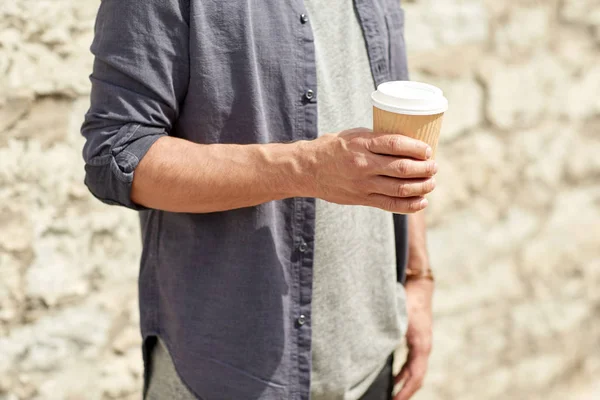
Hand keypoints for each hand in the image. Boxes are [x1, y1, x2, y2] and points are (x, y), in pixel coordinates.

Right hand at [305, 128, 437, 213]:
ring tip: (431, 182)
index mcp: (362, 144)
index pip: (395, 144)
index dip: (416, 148)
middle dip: (424, 168)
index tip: (428, 150)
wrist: (307, 170)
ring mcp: (363, 184)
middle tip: (434, 167)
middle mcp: (363, 165)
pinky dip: (409, 205)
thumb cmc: (334, 148)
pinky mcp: (362, 199)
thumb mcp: (354, 136)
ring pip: (399, 188)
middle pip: (402, 168)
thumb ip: (377, 140)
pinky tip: (421, 201)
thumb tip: (409, 143)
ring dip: (421, 186)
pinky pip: (390, 204)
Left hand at [394, 279, 433, 399]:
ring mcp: (423, 344)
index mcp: (421, 345)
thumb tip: (371, 351)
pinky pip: (413, 363)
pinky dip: (405, 374)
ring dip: (405, 385)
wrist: (419, 286)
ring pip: (416, 372)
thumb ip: (387, 333)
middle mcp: (424, 347)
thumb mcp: (397, 317)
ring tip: (392, 396)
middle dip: (405, 393)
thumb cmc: (407, 299)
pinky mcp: (418, 341)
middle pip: (416, 378)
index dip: (405, 391)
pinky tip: (394, 379)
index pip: (415, 376)